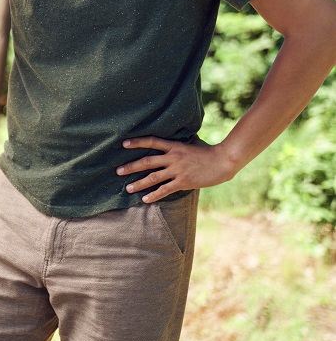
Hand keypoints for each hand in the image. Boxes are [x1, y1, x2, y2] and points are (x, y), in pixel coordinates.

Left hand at [116, 136, 238, 202]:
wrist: (223, 161)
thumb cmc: (208, 152)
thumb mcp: (191, 144)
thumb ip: (178, 146)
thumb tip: (169, 145)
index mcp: (174, 146)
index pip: (152, 142)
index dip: (137, 142)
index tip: (123, 144)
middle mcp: (173, 157)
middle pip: (147, 161)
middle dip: (131, 166)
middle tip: (118, 171)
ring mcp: (177, 170)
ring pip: (153, 177)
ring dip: (139, 183)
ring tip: (128, 188)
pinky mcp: (183, 181)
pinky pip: (165, 189)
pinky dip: (154, 194)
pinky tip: (145, 199)